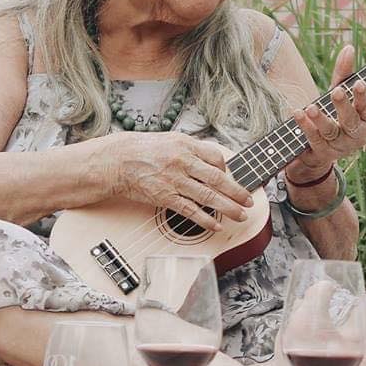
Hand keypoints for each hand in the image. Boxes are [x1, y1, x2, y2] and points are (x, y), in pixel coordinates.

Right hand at [104, 131, 252, 231]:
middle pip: (218, 178)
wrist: (117, 161)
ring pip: (208, 196)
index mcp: (186, 145)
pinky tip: (216, 225)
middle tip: (249, 201)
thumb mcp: (170, 139)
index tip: (232, 178)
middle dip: (237, 191)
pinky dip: (205, 219)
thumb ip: (191, 149)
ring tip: (240, 215)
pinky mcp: (165, 197)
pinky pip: (190, 210)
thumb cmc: (142, 150)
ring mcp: (174, 180)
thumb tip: (211, 159)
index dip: (227, 169)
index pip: (216, 158)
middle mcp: (183, 161)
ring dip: (227, 207)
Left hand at [283, 45, 365, 186]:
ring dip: (320, 118)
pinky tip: (298, 113)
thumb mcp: (338, 92)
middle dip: (343, 105)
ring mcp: (340, 147)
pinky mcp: (323, 153)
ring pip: (331, 132)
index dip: (362, 95)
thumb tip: (348, 47)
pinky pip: (314, 139)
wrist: (319, 149)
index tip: (358, 83)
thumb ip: (344, 72)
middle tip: (335, 91)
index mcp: (365, 119)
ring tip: (310, 107)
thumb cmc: (334, 114)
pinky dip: (305, 126)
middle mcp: (356, 135)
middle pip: (350, 120)